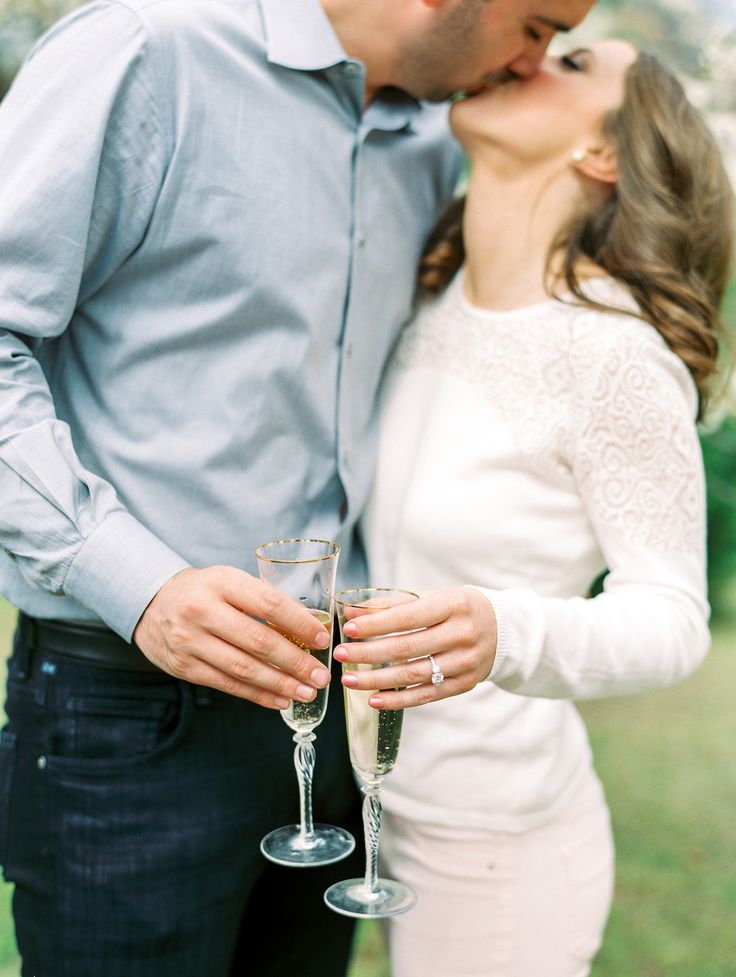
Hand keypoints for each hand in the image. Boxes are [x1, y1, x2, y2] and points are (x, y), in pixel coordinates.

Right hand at [133, 566, 331, 708]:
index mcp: (222, 582)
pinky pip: (227, 685)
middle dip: (296, 662)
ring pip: (244, 668)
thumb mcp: (229, 580)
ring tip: (306, 692)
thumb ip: (262, 599)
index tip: (322, 639)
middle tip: (321, 676)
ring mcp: (190, 641)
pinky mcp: (184, 667)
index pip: (268, 603)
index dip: (299, 624)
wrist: (151, 603)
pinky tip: (280, 699)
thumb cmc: (204, 591)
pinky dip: (258, 695)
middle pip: (258, 641)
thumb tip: (309, 626)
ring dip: (280, 684)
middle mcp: (203, 610)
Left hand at [333, 587, 496, 709]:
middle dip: (368, 653)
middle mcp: (462, 634)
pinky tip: (374, 699)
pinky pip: (426, 695)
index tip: (349, 628)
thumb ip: (393, 604)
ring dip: (376, 679)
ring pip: (413, 674)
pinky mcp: (464, 684)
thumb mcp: (432, 597)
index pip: (408, 616)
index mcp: (453, 605)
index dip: (377, 624)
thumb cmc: (457, 609)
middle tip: (340, 655)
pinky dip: (398, 699)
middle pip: (407, 647)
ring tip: (349, 679)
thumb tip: (353, 612)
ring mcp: (465, 662)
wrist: (502, 629)